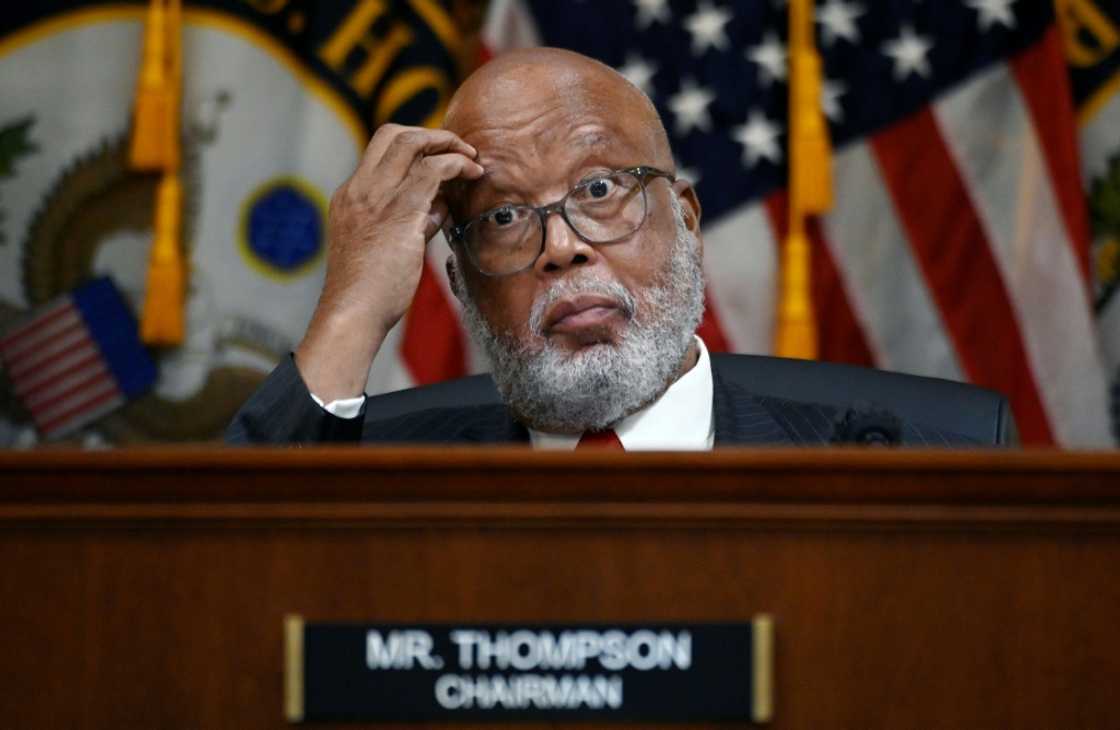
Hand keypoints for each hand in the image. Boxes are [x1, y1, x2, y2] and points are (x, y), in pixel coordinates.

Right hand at [295, 124, 483, 401]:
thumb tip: (438, 207)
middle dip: (431, 134)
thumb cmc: (370, 291)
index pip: (380, 151)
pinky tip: (473, 173)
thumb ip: (410, 221)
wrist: (353, 313)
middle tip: (458, 148)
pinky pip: (432, 170)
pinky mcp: (399, 212)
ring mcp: (376, 197)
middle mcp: (359, 189)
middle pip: (392, 134)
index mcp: (350, 196)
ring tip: (471, 159)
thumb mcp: (385, 247)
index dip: (414, 145)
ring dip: (448, 144)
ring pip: (412, 143)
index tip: (439, 157)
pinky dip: (456, 164)